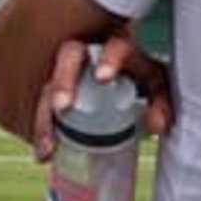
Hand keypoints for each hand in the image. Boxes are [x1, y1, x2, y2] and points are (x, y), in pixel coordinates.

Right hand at [30, 34, 172, 161]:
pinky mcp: (51, 88)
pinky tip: (44, 152)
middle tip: (62, 107)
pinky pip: (40, 104)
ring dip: (45, 115)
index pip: (115, 47)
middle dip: (63, 81)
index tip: (104, 78)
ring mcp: (65, 71)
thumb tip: (155, 124)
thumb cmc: (141, 83)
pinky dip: (40, 129)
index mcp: (119, 51)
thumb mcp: (156, 92)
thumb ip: (160, 106)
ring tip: (48, 148)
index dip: (110, 60)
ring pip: (48, 83)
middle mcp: (88, 55)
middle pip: (69, 56)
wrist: (122, 81)